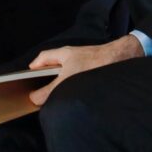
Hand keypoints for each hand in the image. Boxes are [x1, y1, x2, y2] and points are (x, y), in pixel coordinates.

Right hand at [26, 36, 142, 105]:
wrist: (122, 59)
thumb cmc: (95, 63)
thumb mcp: (68, 79)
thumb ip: (51, 90)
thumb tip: (35, 98)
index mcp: (63, 54)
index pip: (43, 58)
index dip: (35, 67)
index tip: (28, 78)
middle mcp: (73, 56)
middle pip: (55, 67)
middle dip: (48, 79)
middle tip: (42, 92)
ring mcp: (85, 63)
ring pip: (68, 74)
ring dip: (63, 85)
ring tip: (59, 98)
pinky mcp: (95, 70)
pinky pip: (80, 79)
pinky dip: (76, 87)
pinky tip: (78, 97)